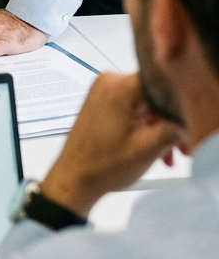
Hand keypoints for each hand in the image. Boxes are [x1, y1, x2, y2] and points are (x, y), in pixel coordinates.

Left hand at [40, 73, 182, 216]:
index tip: (182, 130)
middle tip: (178, 149)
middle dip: (168, 124)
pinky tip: (151, 149)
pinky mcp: (100, 103)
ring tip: (164, 156)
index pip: (160, 84)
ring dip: (157, 130)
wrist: (76, 176)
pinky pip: (131, 110)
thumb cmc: (104, 164)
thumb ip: (172, 129)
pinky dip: (143, 128)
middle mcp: (108, 82)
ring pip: (144, 106)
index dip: (176, 109)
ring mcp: (102, 92)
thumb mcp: (148, 148)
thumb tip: (182, 122)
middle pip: (153, 97)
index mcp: (119, 86)